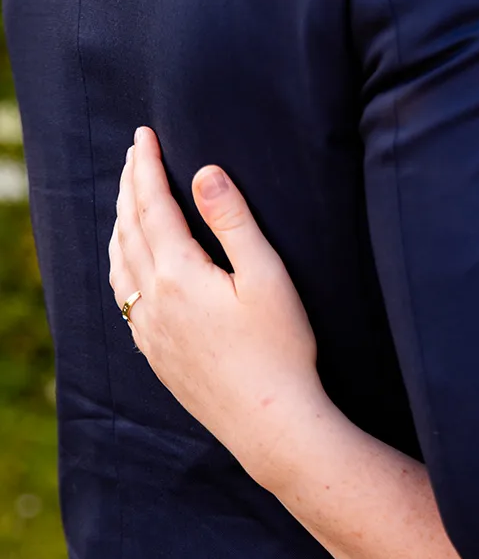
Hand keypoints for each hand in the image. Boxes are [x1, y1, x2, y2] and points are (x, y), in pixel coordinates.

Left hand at [109, 128, 326, 486]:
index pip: (153, 206)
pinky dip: (118, 263)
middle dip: (130, 186)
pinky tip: (127, 262)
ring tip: (126, 196)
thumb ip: (233, 220)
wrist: (269, 423)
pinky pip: (122, 295)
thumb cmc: (280, 348)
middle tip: (135, 153)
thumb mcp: (267, 275)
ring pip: (119, 263)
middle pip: (130, 229)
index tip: (144, 135)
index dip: (147, 167)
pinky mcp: (154, 353)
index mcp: (180, 275)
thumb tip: (205, 172)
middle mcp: (153, 300)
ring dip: (119, 223)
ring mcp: (149, 330)